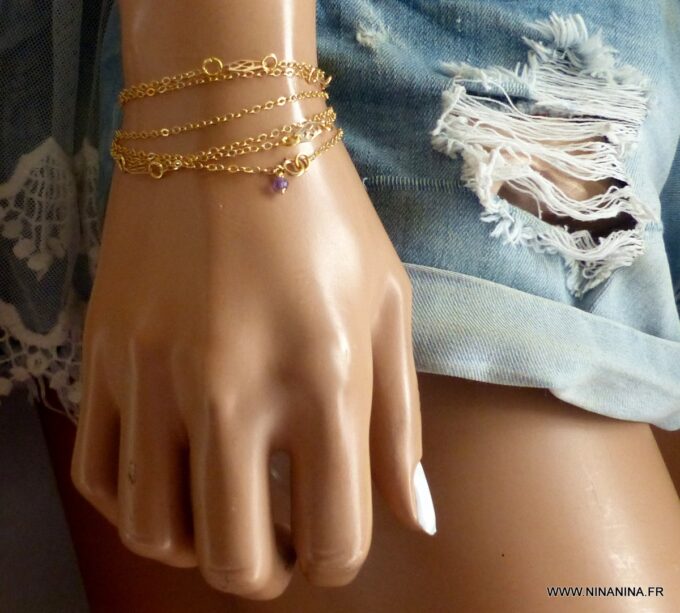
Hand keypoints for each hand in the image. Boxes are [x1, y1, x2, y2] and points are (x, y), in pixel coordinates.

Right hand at [70, 140, 434, 599]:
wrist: (225, 130)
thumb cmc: (326, 217)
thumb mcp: (388, 309)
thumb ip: (400, 425)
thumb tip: (415, 521)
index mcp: (324, 379)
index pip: (335, 538)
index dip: (338, 559)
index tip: (331, 537)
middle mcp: (233, 390)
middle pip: (237, 562)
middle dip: (268, 572)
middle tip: (280, 545)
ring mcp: (154, 376)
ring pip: (156, 532)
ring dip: (199, 545)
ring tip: (227, 507)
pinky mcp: (104, 356)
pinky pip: (99, 475)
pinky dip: (135, 501)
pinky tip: (171, 471)